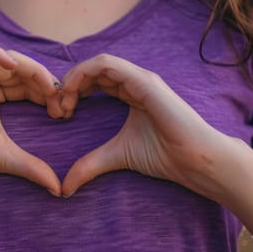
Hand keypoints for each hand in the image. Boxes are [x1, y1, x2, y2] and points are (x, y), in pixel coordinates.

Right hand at [0, 47, 62, 198]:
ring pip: (3, 59)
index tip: (65, 111)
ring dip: (28, 68)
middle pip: (20, 69)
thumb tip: (60, 189)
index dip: (49, 92)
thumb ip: (33, 168)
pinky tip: (12, 65)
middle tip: (61, 99)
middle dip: (44, 80)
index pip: (28, 84)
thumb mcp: (6, 159)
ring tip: (46, 86)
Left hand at [59, 54, 229, 196]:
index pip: (94, 81)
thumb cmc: (165, 155)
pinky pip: (108, 65)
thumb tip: (64, 188)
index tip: (60, 114)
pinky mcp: (145, 81)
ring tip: (63, 102)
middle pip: (93, 71)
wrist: (195, 160)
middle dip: (69, 86)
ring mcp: (140, 78)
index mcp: (130, 92)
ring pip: (98, 63)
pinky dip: (85, 73)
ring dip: (74, 78)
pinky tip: (73, 93)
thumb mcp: (116, 157)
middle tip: (57, 110)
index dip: (72, 92)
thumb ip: (90, 165)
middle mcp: (135, 81)